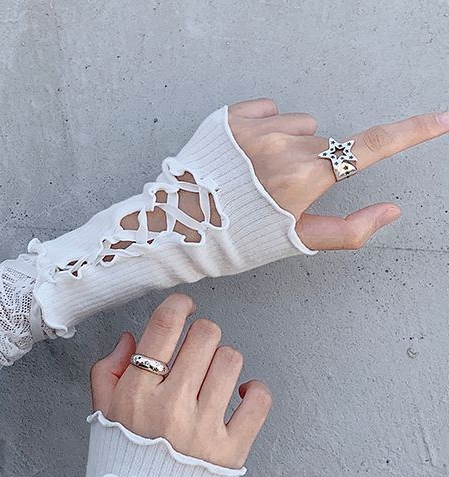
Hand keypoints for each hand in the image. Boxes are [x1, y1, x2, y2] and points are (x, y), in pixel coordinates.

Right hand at [89, 294, 270, 469]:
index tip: (185, 308)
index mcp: (136, 393)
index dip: (180, 306)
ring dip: (223, 362)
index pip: (165, 326)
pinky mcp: (231, 449)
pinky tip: (239, 395)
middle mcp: (170, 406)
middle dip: (202, 335)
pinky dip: (254, 391)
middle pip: (205, 335)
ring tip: (212, 380)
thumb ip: (109, 371)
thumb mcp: (102, 413)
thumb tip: (133, 338)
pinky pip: (258, 401)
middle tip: (197, 351)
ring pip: (231, 361)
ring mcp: (203, 428)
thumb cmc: (122, 460)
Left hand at [228, 98, 448, 249]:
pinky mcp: (229, 117)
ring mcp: (255, 126)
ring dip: (289, 144)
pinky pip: (268, 110)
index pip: (371, 147)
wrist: (177, 227)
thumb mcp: (294, 243)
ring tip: (255, 177)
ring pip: (300, 125)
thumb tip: (391, 210)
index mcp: (305, 176)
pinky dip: (264, 128)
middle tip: (277, 194)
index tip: (443, 118)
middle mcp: (283, 144)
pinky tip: (241, 158)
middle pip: (326, 144)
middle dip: (316, 165)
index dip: (411, 132)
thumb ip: (349, 230)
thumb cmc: (236, 240)